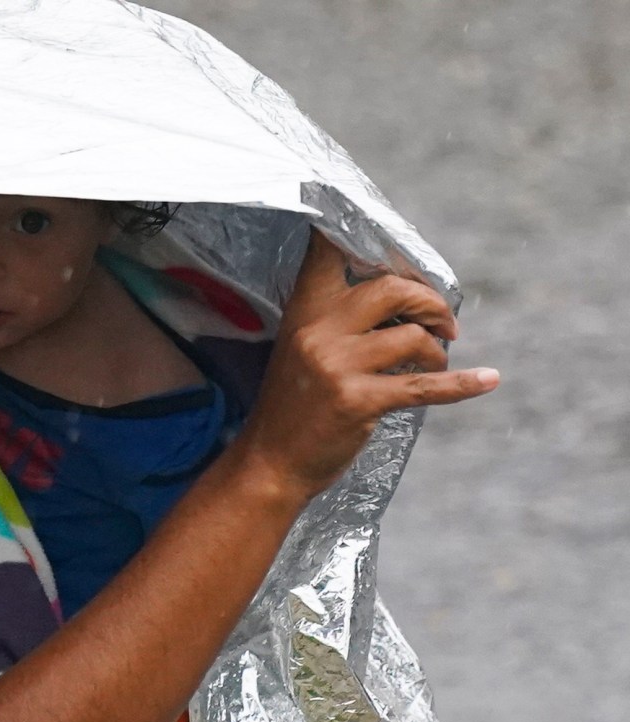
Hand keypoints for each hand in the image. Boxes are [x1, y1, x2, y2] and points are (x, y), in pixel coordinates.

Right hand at [234, 231, 499, 501]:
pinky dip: (462, 384)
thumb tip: (409, 300)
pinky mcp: (358, 402)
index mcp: (303, 314)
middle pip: (392, 288)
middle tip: (442, 323)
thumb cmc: (292, 408)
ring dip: (436, 350)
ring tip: (435, 363)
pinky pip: (424, 387)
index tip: (371, 220)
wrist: (269, 464)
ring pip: (412, 337)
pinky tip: (488, 380)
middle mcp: (318, 333)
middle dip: (429, 302)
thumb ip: (338, 322)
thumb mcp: (301, 353)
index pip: (325, 256)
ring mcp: (337, 367)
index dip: (350, 229)